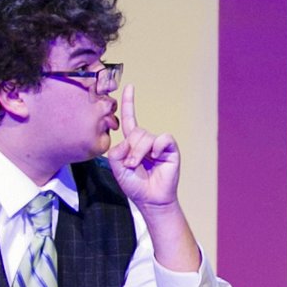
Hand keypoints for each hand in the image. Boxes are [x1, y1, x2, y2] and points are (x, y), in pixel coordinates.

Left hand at [106, 85, 181, 207]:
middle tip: (130, 164)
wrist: (150, 199)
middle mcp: (146, 140)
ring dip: (139, 152)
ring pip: (146, 136)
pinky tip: (156, 156)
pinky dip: (157, 146)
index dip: (129, 102)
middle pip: (135, 131)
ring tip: (137, 165)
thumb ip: (116, 151)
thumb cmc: (135, 184)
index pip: (130, 118)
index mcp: (133, 142)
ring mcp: (159, 145)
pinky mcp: (170, 149)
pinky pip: (163, 138)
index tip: (130, 87)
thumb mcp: (117, 167)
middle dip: (130, 149)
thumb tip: (128, 140)